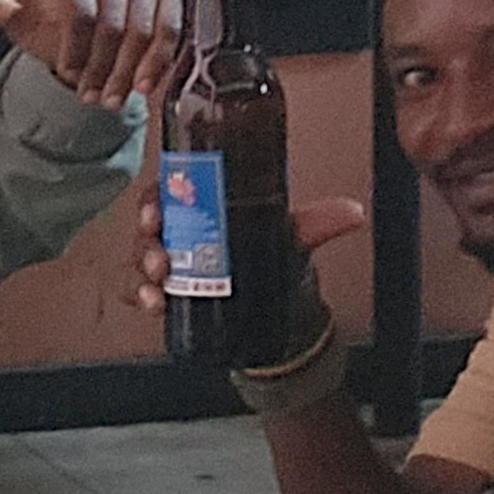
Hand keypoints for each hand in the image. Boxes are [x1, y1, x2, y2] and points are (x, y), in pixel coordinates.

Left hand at [0, 0, 183, 107]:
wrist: (95, 31)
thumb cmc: (61, 25)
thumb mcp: (27, 21)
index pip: (80, 11)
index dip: (75, 50)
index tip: (68, 73)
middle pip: (113, 26)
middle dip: (101, 68)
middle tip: (92, 95)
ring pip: (142, 31)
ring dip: (127, 72)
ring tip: (112, 97)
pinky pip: (170, 31)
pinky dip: (158, 62)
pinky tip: (144, 85)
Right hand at [126, 174, 367, 312]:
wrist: (278, 304)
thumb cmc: (275, 253)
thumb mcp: (294, 235)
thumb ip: (319, 222)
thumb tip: (353, 213)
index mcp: (205, 202)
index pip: (170, 189)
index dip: (154, 196)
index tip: (155, 208)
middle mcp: (183, 228)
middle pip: (150, 222)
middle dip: (146, 236)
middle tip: (160, 250)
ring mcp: (173, 260)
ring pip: (141, 255)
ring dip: (142, 266)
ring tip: (159, 280)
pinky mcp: (170, 291)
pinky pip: (140, 289)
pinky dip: (140, 294)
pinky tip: (153, 303)